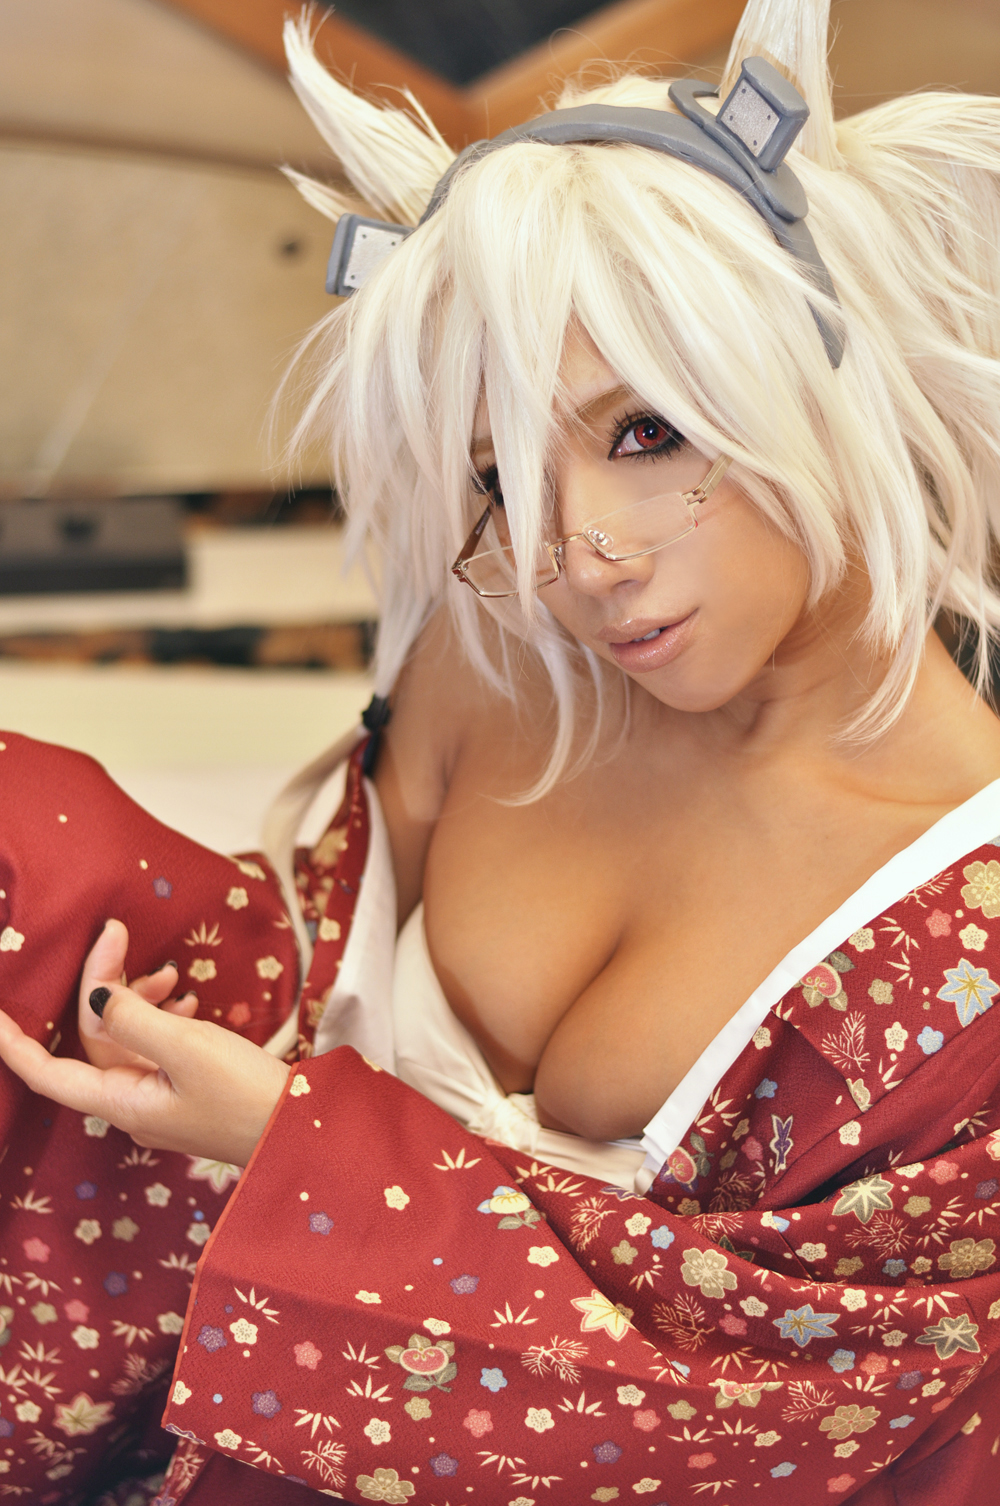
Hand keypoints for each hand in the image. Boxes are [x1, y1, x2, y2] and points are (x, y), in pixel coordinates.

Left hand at [0, 920, 290, 1166]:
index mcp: (122, 1103)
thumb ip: (134, 1018)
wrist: (300, 1132)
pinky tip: (186, 1000)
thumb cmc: (246, 1094)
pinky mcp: (187, 1094)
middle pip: (96, 1041)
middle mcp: (132, 1106)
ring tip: (170, 973)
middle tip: (116, 933)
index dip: (14, 1045)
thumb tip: (96, 998)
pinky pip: (157, 1051)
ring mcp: (160, 1102)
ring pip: (128, 1042)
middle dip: (103, 987)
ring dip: (140, 1000)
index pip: (49, 1073)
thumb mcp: (187, 1048)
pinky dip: (164, 1019)